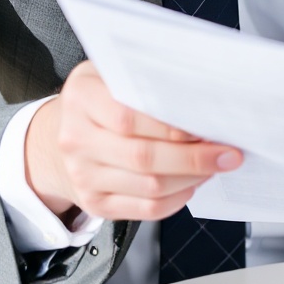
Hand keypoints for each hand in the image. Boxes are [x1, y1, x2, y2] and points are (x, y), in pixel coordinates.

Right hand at [25, 60, 243, 222]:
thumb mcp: (109, 74)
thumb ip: (144, 80)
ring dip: (191, 178)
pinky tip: (192, 183)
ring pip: (149, 187)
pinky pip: (145, 210)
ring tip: (214, 166)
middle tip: (227, 153)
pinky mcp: (95, 204)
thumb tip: (200, 93)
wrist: (56, 138)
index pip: (129, 117)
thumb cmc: (97, 101)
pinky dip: (177, 199)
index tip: (206, 125)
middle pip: (143, 157)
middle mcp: (77, 139)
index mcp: (82, 98)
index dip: (172, 126)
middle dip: (193, 158)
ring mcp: (84, 175)